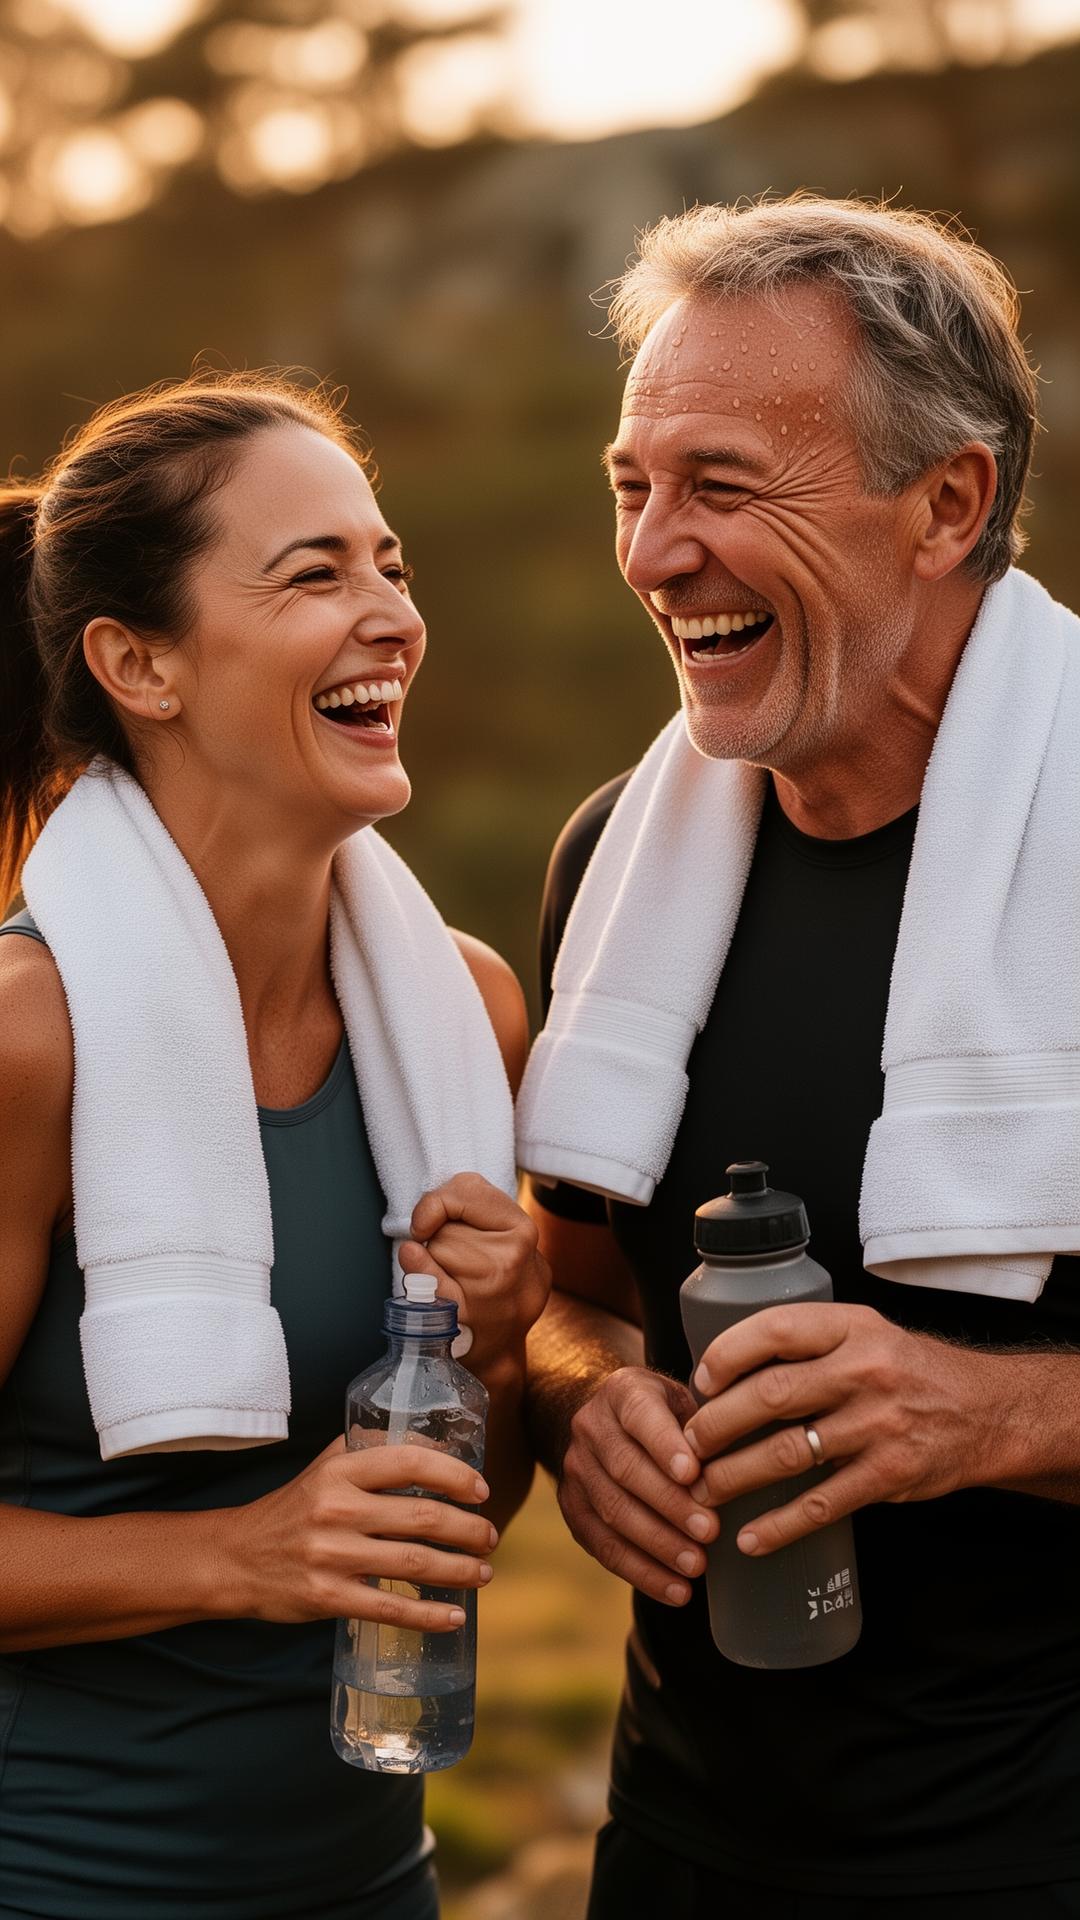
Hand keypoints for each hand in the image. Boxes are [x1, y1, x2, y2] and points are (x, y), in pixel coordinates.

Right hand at [227, 1438, 496, 1629]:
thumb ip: (371, 1450)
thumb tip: (434, 1443)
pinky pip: (390, 1608)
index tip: (481, 1490)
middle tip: (490, 1536)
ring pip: (414, 1564)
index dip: (454, 1474)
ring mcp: (332, 1555)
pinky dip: (429, 1615)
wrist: (236, 1557)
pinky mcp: (327, 1597)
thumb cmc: (294, 1507)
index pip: (410, 1461)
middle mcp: (337, 1508)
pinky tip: (454, 1617)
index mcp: (340, 1470)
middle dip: (468, 1529)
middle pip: (422, 1517)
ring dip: (460, 1571)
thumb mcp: (325, 1466)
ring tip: (484, 1572)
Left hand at [399, 1172, 549, 1379]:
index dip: (441, 1200)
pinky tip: (414, 1264)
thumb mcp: (506, 1234)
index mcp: (523, 1230)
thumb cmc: (501, 1277)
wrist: (502, 1342)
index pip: (467, 1190)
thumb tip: (424, 1220)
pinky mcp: (463, 1314)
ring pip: (435, 1248)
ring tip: (457, 1277)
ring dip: (435, 1258)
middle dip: (443, 1235)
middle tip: (462, 1260)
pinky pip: (428, 1281)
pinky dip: (417, 1270)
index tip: (431, 1219)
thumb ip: (475, 1205)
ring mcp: (489, 1289)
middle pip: (447, 1225)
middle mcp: (511, 1258)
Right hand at [558, 1366, 719, 1605]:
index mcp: (622, 1392)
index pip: (640, 1415)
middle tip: (710, 1531)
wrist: (603, 1422)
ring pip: (613, 1511)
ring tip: (696, 1566)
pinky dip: (641, 1572)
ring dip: (658, 1544)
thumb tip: (738, 1464)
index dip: (665, 1445)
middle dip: (670, 1504)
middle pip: (625, 1469)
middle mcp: (590, 1427)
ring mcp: (575, 1469)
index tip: (693, 1474)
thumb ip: (703, 1425)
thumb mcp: (682, 1400)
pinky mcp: (572, 1509)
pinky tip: (676, 1590)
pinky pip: (603, 1546)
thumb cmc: (664, 1414)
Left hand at [683, 1302, 996, 1557]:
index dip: (728, 1354)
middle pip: (771, 1395)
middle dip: (717, 1424)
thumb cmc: (907, 1371)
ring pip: (788, 1453)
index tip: (700, 1381)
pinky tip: (750, 1538)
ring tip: (703, 1493)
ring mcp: (878, 1426)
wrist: (986, 1411)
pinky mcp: (890, 1475)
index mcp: (852, 1329)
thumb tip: (724, 1372)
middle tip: (688, 1446)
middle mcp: (864, 1372)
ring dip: (735, 1477)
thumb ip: (808, 1345)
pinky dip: (781, 1525)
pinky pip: (823, 1504)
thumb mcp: (864, 1335)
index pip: (777, 1330)